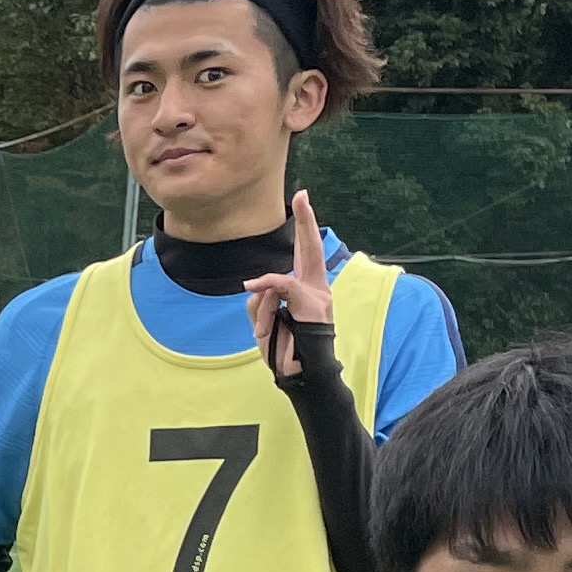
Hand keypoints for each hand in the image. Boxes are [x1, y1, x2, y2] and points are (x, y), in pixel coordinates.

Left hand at [243, 189, 331, 376]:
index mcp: (307, 290)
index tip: (302, 199)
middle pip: (309, 248)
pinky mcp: (312, 302)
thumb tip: (256, 285)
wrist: (303, 376)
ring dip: (261, 311)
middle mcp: (317, 288)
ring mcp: (318, 295)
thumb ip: (260, 298)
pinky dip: (265, 291)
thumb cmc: (284, 353)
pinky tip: (254, 295)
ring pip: (275, 284)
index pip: (304, 253)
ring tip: (267, 333)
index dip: (304, 227)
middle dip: (306, 220)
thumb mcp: (264, 321)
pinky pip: (280, 286)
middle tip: (303, 195)